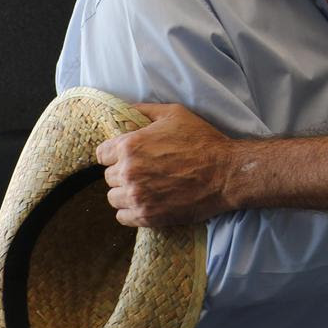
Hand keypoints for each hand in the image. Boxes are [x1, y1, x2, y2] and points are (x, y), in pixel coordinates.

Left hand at [96, 103, 235, 227]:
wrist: (225, 173)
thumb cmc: (202, 140)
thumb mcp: (174, 114)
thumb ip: (144, 110)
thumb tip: (124, 109)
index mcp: (130, 145)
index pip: (101, 154)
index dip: (114, 154)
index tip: (126, 156)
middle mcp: (129, 172)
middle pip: (109, 177)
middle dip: (122, 173)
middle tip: (144, 171)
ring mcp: (137, 196)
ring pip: (113, 198)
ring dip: (125, 193)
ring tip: (145, 188)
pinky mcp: (147, 216)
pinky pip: (122, 217)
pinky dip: (131, 211)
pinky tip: (146, 202)